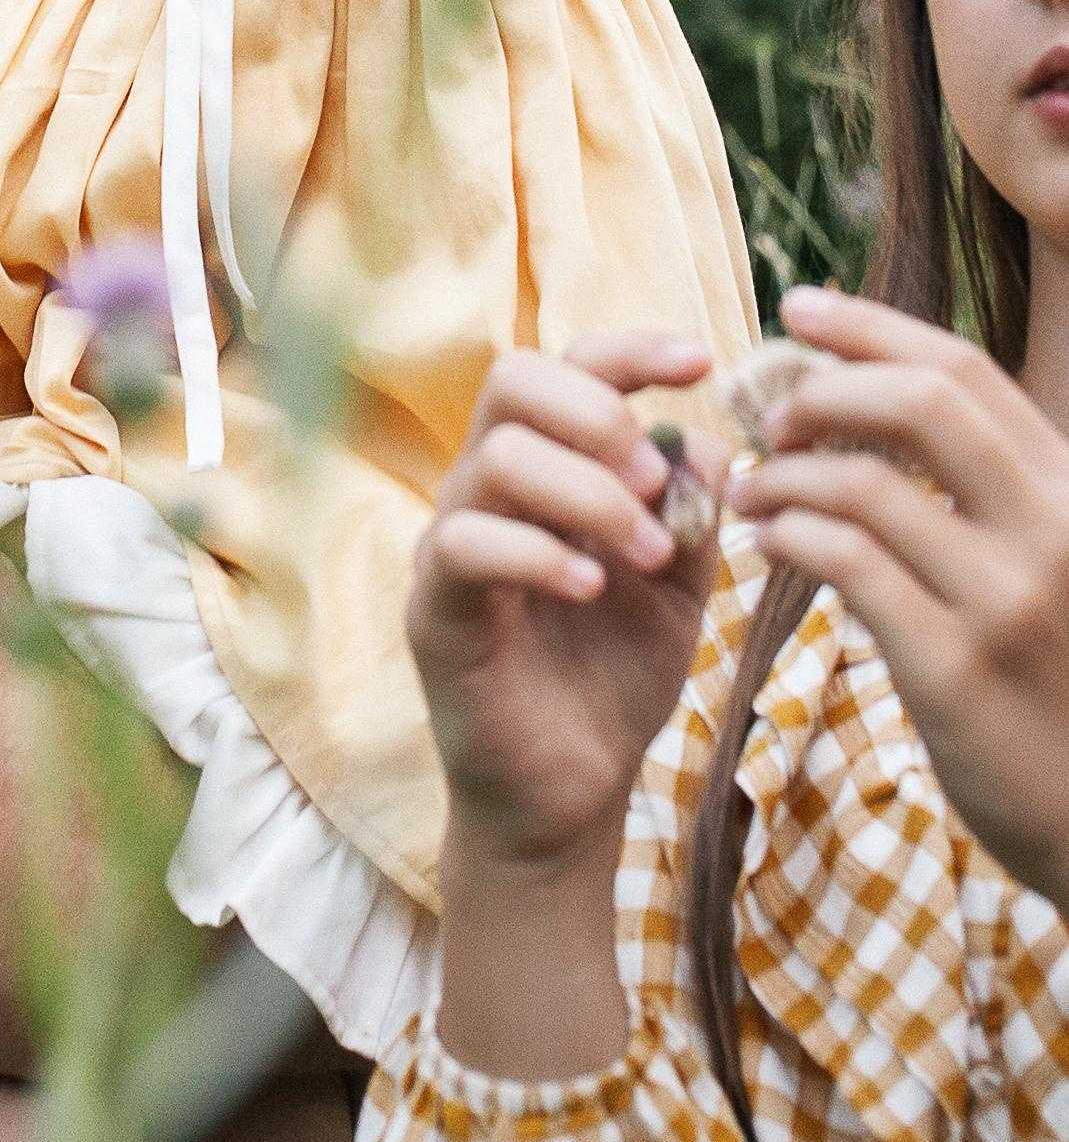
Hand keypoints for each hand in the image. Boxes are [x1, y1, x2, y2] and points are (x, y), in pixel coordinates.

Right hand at [412, 335, 725, 870]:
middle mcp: (487, 485)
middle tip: (657, 484)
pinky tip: (595, 588)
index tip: (702, 362)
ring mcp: (451, 540)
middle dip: (600, 414)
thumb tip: (708, 440)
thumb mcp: (680, 584)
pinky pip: (467, 543)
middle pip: (514, 379)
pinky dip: (540, 553)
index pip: (569, 365)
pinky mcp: (433, 605)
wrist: (570, 790)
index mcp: (547, 465)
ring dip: (590, 493)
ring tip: (649, 553)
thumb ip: (695, 509)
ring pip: (499, 457)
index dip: (632, 351)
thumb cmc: (614, 674)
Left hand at [733, 287, 1068, 916]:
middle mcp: (1053, 531)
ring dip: (785, 473)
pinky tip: (764, 542)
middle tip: (766, 410)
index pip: (966, 371)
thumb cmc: (1059, 684)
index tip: (799, 309)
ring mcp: (1004, 601)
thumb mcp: (1052, 568)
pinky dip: (788, 535)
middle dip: (824, 386)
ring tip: (750, 489)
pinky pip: (845, 564)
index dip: (873, 327)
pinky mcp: (952, 669)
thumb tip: (882, 398)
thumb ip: (992, 492)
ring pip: (865, 484)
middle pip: (922, 403)